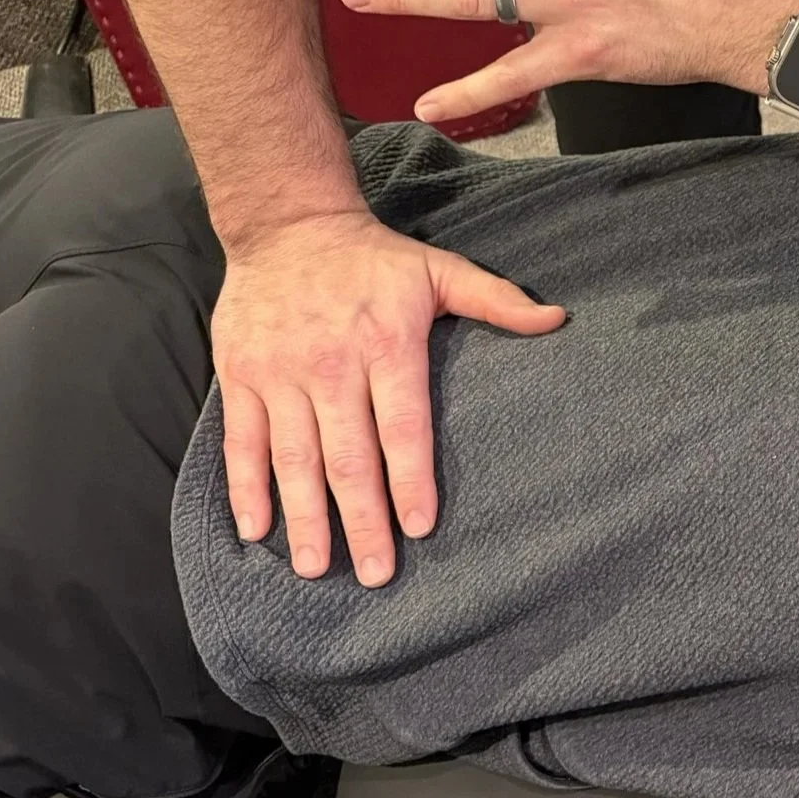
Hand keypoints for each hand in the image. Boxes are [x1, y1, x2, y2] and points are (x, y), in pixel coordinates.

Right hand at [213, 210, 563, 585]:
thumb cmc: (374, 258)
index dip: (411, 479)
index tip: (420, 526)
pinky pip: (242, 441)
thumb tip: (557, 320)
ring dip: (305, 518)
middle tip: (377, 574)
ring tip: (317, 567)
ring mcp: (281, 372)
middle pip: (349, 456)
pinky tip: (258, 531)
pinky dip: (245, 488)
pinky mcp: (241, 374)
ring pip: (294, 458)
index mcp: (387, 344)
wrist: (287, 223)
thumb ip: (497, 300)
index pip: (403, 426)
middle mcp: (332, 365)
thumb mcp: (440, 269)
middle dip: (362, 520)